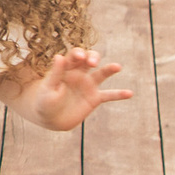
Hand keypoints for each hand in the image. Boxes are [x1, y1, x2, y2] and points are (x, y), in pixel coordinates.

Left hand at [17, 48, 133, 130]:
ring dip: (109, 69)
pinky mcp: (94, 98)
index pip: (74, 55)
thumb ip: (55, 73)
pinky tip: (129, 93)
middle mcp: (79, 73)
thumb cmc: (45, 101)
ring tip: (117, 67)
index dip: (78, 54)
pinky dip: (119, 94)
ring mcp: (88, 85)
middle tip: (92, 62)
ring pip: (101, 74)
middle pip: (90, 59)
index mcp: (66, 68)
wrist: (50, 119)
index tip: (80, 57)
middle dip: (93, 57)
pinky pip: (109, 95)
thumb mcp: (49, 87)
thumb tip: (59, 56)